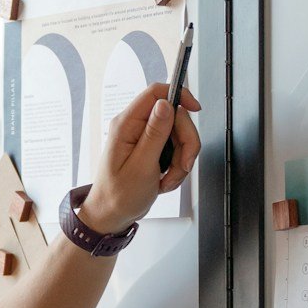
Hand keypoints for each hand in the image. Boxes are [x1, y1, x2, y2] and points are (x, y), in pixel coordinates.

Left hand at [79, 81, 201, 231]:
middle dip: (185, 143)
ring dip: (181, 159)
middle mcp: (134, 126)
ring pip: (178, 135)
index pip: (156, 93)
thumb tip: (166, 104)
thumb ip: (155, 133)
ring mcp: (143, 137)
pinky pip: (174, 148)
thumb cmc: (118, 196)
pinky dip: (176, 166)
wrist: (111, 215)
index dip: (180, 96)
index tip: (196, 110)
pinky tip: (165, 179)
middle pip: (174, 116)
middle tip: (182, 165)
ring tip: (168, 178)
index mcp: (126, 124)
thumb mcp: (141, 165)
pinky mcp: (150, 148)